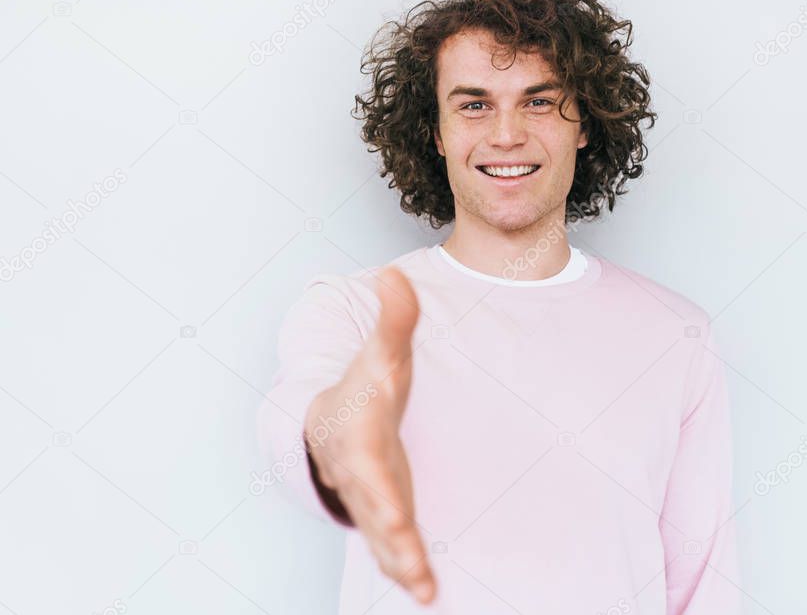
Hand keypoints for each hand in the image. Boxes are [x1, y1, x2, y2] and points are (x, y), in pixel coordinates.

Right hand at [305, 266, 435, 604]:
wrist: (329, 421)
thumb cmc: (360, 390)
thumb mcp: (381, 354)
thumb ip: (394, 320)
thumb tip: (395, 273)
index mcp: (359, 439)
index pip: (369, 467)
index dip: (381, 490)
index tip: (397, 514)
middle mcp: (360, 476)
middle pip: (375, 511)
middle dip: (392, 541)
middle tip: (412, 570)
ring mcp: (371, 499)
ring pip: (382, 537)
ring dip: (400, 564)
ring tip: (423, 591)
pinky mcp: (385, 513)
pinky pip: (392, 545)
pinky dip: (405, 568)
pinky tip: (426, 591)